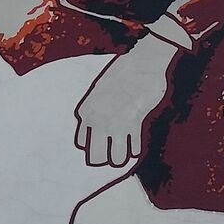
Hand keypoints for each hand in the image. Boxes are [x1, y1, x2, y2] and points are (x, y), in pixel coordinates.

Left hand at [73, 32, 177, 167]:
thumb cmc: (122, 74)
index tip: (101, 142)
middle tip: (113, 151)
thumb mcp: (99, 91)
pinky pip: (135, 149)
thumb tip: (99, 129)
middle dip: (105, 158)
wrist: (141, 63)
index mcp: (86, 112)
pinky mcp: (134, 124)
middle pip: (96, 158)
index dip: (92, 145)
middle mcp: (97, 121)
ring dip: (122, 157)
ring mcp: (115, 124)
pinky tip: (137, 141)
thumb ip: (96, 111)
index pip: (82, 144)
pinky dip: (136, 149)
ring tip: (126, 148)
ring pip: (116, 159)